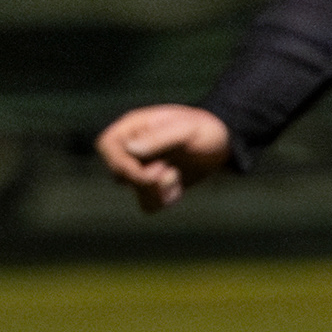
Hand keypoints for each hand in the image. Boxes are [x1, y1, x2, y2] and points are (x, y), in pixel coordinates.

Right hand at [96, 104, 234, 211]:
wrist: (224, 143)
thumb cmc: (205, 128)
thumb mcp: (186, 129)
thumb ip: (158, 139)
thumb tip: (129, 150)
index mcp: (133, 127)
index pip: (107, 146)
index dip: (121, 163)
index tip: (149, 170)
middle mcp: (132, 149)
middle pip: (119, 173)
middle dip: (146, 179)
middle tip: (170, 170)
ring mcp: (142, 168)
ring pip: (134, 192)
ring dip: (157, 191)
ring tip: (175, 176)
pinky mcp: (154, 186)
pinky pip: (148, 204)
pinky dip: (164, 200)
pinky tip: (178, 187)